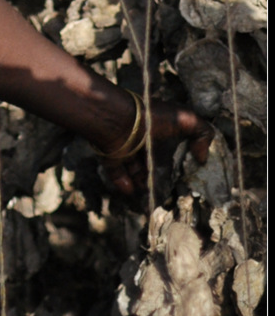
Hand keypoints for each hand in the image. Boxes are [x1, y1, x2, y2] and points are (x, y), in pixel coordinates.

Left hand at [91, 94, 212, 196]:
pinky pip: (117, 173)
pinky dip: (124, 183)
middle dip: (158, 177)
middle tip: (167, 194)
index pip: (167, 149)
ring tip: (151, 196)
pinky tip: (132, 190)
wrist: (119, 119)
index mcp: (158, 130)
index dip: (175, 163)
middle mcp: (141, 139)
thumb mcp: (185, 119)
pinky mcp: (111, 157)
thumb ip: (202, 133)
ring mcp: (125, 148)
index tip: (183, 179)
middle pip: (150, 162)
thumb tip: (202, 158)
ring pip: (134, 170)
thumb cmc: (152, 119)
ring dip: (142, 184)